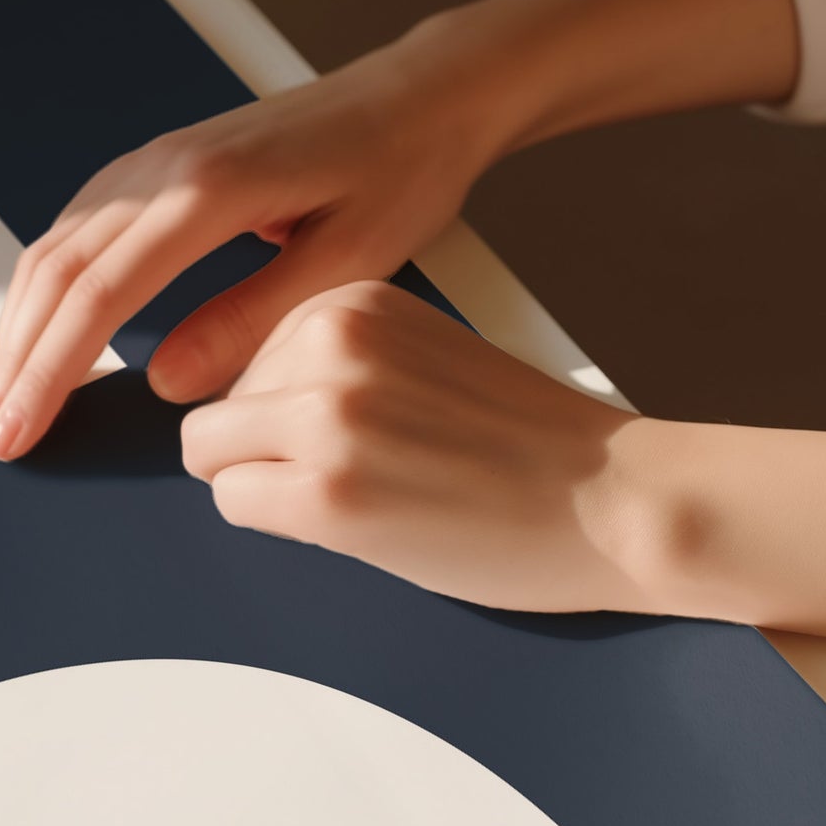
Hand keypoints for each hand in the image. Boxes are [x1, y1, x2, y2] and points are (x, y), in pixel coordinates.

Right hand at [0, 31, 508, 462]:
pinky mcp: (163, 164)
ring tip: (5, 398)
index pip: (100, 294)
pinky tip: (43, 328)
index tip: (21, 431)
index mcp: (210, 190)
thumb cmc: (401, 171)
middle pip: (59, 271)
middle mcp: (165, 165)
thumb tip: (168, 383)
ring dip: (22, 325)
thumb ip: (252, 320)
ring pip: (58, 245)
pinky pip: (82, 227)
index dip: (51, 371)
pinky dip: (50, 286)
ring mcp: (157, 159)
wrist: (420, 96)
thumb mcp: (346, 262)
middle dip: (18, 362)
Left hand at [178, 281, 670, 612]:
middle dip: (267, 448)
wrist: (614, 500)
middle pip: (220, 403)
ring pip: (212, 453)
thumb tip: (251, 403)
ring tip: (361, 495)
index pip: (248, 351)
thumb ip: (340, 363)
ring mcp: (325, 417)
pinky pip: (235, 503)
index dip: (285, 409)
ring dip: (269, 485)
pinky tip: (357, 523)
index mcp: (356, 301)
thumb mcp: (423, 359)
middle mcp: (332, 343)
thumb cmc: (538, 447)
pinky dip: (281, 523)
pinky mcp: (327, 492)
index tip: (348, 431)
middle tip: (357, 474)